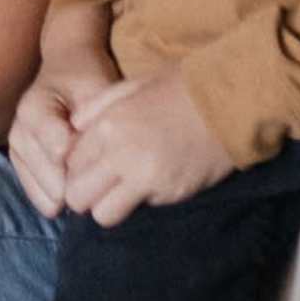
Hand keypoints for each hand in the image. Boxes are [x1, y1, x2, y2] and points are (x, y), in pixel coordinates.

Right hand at [0, 11, 122, 216]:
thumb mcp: (96, 91)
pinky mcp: (21, 164)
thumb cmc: (87, 81)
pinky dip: (58, 199)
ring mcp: (16, 149)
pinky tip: (78, 195)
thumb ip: (92, 122)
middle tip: (105, 183)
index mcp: (34, 109)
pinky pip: (37, 195)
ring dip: (70, 195)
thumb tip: (86, 160)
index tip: (104, 162)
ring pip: (43, 191)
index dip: (86, 162)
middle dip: (81, 184)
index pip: (59, 151)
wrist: (66, 71)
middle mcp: (18, 131)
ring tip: (93, 188)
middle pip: (50, 177)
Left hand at [61, 62, 234, 224]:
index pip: (69, 164)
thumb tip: (73, 127)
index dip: (77, 168)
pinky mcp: (170, 194)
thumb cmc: (181, 87)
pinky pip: (141, 208)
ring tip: (123, 190)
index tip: (90, 165)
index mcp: (108, 126)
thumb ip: (97, 106)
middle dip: (85, 194)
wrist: (230, 101)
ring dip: (109, 205)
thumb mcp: (133, 85)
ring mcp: (146, 179)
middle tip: (101, 184)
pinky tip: (157, 179)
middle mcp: (121, 156)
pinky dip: (144, 199)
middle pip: (78, 197)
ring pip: (104, 215)